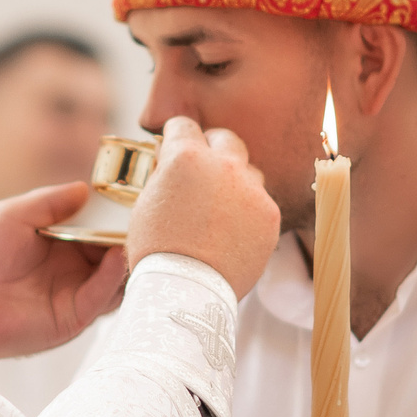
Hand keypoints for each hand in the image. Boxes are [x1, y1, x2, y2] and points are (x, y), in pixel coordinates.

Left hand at [0, 183, 130, 357]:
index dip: (118, 223)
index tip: (137, 205)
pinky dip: (112, 279)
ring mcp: (73, 297)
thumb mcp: (13, 215)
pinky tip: (116, 257)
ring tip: (140, 239)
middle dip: (132, 242)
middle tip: (150, 223)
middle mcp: (72, 273)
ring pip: (115, 282)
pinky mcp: (70, 320)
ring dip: (128, 261)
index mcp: (60, 248)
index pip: (100, 235)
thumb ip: (50, 203)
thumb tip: (84, 189)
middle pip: (114, 258)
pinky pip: (99, 300)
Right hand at [128, 118, 278, 297]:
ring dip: (235, 182)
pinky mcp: (270, 214)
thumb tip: (170, 162)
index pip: (184, 125)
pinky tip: (233, 233)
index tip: (174, 146)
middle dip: (212, 149)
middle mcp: (223, 165)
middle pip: (225, 138)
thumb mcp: (146, 203)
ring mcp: (251, 189)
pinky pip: (261, 203)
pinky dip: (249, 213)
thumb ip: (164, 175)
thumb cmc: (158, 250)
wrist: (187, 290)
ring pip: (248, 172)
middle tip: (202, 171)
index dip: (176, 136)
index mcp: (185, 157)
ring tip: (219, 210)